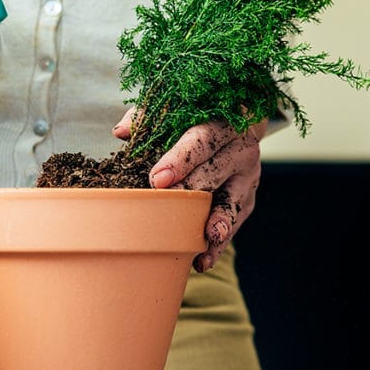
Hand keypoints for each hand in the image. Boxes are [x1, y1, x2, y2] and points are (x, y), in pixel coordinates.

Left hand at [114, 109, 266, 272]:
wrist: (240, 123)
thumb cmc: (197, 117)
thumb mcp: (177, 109)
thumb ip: (147, 117)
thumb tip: (122, 132)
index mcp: (224, 123)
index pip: (202, 141)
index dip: (180, 160)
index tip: (157, 180)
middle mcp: (241, 150)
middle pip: (215, 174)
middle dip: (191, 194)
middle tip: (167, 211)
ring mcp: (247, 178)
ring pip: (231, 204)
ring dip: (217, 224)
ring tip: (205, 240)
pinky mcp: (248, 200)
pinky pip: (233, 223)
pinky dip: (218, 244)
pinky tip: (202, 260)